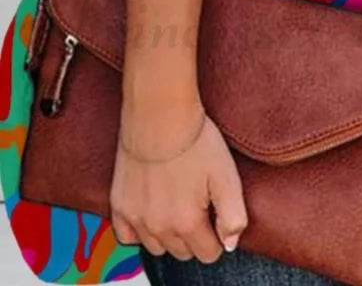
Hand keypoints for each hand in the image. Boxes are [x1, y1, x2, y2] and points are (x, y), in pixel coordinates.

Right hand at [109, 98, 247, 262]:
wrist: (160, 116)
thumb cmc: (196, 141)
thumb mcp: (227, 176)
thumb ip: (234, 216)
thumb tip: (229, 244)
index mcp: (187, 223)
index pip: (208, 253)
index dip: (217, 236)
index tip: (216, 214)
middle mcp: (159, 228)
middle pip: (183, 252)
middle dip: (195, 236)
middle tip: (199, 204)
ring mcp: (136, 218)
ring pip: (157, 247)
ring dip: (169, 234)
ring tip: (178, 204)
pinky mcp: (119, 206)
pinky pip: (128, 237)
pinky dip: (140, 230)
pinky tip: (152, 210)